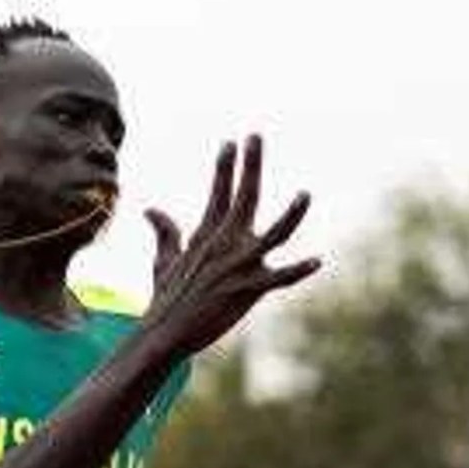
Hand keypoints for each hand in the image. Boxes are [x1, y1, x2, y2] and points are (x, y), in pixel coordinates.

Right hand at [142, 134, 321, 356]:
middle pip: (245, 197)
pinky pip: (279, 279)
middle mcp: (225, 244)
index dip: (225, 167)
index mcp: (207, 235)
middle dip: (250, 166)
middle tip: (255, 136)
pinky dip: (298, 271)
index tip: (231, 142)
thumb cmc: (166, 299)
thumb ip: (165, 232)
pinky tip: (318, 261)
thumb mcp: (164, 260)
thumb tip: (150, 210)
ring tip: (305, 194)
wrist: (165, 332)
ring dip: (292, 215)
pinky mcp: (248, 290)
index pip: (219, 193)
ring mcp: (239, 266)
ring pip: (273, 235)